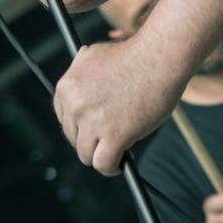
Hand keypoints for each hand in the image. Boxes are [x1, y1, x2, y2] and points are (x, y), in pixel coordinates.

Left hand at [53, 36, 185, 175]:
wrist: (158, 57)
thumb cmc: (134, 55)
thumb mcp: (94, 56)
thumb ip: (80, 74)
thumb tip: (76, 94)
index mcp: (67, 86)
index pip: (64, 118)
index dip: (80, 125)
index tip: (94, 127)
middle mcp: (75, 104)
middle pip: (74, 138)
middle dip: (92, 139)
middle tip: (109, 136)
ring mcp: (92, 121)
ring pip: (86, 155)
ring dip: (101, 155)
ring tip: (116, 151)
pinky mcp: (113, 135)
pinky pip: (103, 164)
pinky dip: (112, 167)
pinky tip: (121, 162)